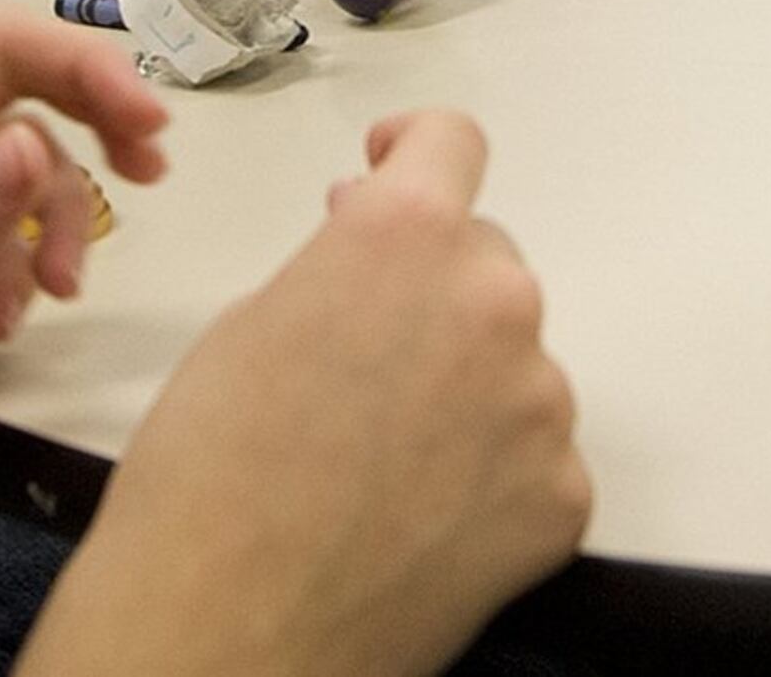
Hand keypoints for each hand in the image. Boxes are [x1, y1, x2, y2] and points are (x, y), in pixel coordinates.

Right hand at [27, 113, 588, 676]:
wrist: (225, 630)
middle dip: (432, 293)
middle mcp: (494, 301)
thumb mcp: (251, 324)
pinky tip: (420, 515)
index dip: (417, 152)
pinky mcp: (564, 496)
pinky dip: (490, 476)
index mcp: (406, 238)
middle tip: (360, 361)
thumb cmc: (207, 481)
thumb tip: (374, 255)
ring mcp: (540, 404)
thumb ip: (338, 269)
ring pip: (514, 363)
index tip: (397, 168)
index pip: (453, 143)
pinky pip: (535, 457)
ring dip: (465, 387)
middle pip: (484, 263)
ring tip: (378, 459)